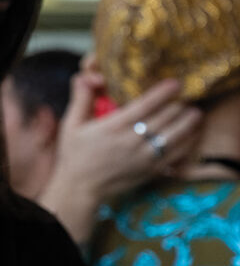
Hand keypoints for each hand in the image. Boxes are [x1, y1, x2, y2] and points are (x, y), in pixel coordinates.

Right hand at [38, 73, 201, 242]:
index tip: (175, 83)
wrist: (81, 188)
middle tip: (186, 96)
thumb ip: (81, 99)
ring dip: (187, 123)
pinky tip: (192, 135)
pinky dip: (187, 144)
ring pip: (174, 137)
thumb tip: (85, 77)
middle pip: (164, 119)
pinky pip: (176, 156)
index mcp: (112, 127)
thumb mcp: (71, 124)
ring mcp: (144, 158)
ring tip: (195, 113)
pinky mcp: (151, 171)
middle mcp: (131, 141)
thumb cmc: (74, 154)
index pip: (144, 105)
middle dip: (178, 105)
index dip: (162, 93)